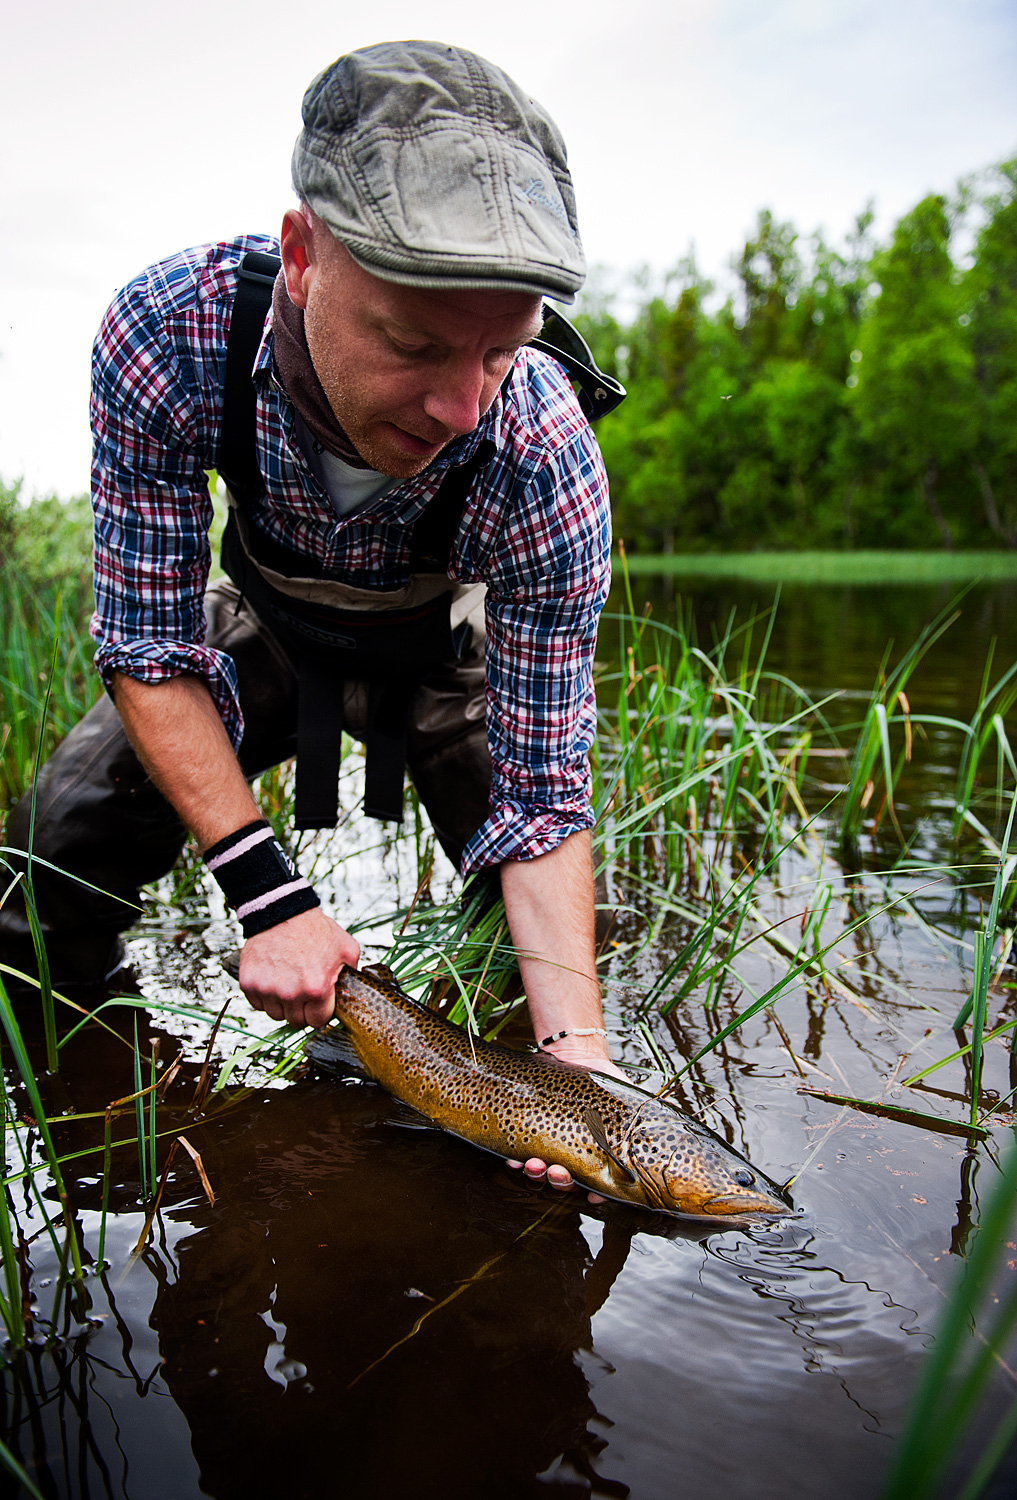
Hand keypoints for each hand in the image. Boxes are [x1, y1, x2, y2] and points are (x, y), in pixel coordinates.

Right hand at [238, 908, 359, 1027]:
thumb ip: (353, 973)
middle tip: (302, 989)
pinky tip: (273, 978)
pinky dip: (265, 996)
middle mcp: (290, 994)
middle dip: (302, 1009)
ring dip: (282, 1004)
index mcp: (316, 989)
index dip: (320, 1012)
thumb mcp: (346, 948)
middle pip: (296, 1022)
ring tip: (288, 981)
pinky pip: (258, 1004)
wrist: (282, 912)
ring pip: (276, 1015)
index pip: (318, 1021)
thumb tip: (353, 990)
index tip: (319, 1002)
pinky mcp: (249, 984)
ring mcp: (267, 990)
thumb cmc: (313, 929)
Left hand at [506, 1043, 626, 1202]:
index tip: (594, 1196)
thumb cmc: (605, 1083)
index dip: (594, 1195)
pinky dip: (517, 1161)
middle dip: (560, 1182)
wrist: (578, 1056)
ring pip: (541, 1173)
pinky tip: (515, 1159)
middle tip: (557, 1173)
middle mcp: (572, 1157)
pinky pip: (520, 1155)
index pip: (594, 1184)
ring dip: (537, 1174)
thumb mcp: (628, 1102)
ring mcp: (550, 1147)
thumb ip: (641, 1123)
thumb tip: (666, 1137)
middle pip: (565, 1182)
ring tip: (534, 1165)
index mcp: (595, 1155)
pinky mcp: (530, 1133)